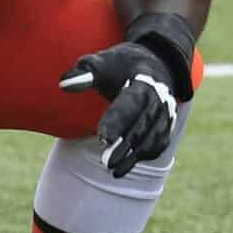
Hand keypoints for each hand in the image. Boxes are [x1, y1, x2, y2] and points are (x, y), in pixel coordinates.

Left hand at [58, 21, 189, 177]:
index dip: (117, 120)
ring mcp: (166, 111)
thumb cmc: (120, 65)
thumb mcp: (102, 62)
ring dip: (136, 156)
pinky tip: (126, 166)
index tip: (102, 138)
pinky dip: (146, 155)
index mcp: (143, 80)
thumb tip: (64, 84)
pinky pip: (160, 143)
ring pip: (154, 137)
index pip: (130, 102)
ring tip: (114, 170)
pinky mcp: (167, 123)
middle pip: (143, 124)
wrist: (154, 63)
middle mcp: (159, 97)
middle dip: (125, 145)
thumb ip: (84, 72)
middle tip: (106, 162)